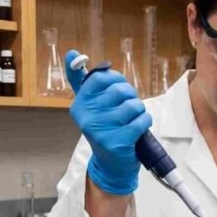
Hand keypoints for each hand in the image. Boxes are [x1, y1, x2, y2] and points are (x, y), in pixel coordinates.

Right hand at [65, 50, 151, 194]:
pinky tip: (138, 129)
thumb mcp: (91, 105)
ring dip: (139, 111)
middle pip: (120, 90)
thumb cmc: (105, 128)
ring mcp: (101, 131)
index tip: (118, 89)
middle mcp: (86, 117)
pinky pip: (141, 120)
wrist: (111, 164)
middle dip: (130, 96)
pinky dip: (145, 122)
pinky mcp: (117, 142)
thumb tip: (72, 53)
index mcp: (79, 104)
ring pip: (133, 105)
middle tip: (128, 109)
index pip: (102, 78)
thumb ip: (81, 79)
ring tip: (132, 120)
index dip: (116, 80)